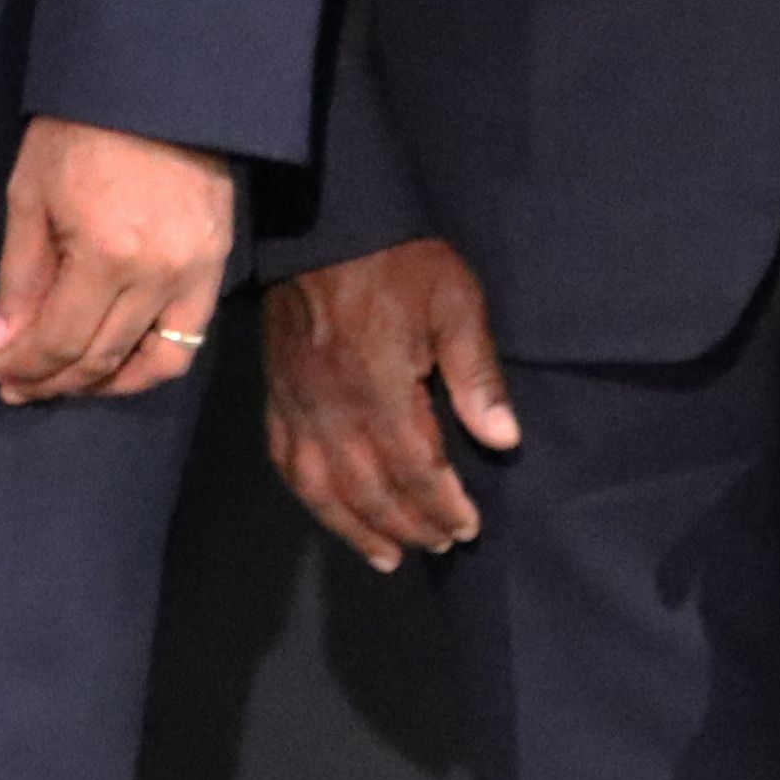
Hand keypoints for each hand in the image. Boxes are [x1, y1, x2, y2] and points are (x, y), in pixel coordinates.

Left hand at [0, 119, 234, 404]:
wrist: (157, 89)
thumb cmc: (79, 131)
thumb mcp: (31, 194)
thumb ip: (19, 276)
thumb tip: (0, 342)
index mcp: (106, 255)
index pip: (60, 339)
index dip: (25, 366)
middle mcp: (157, 277)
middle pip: (101, 356)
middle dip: (52, 380)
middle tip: (18, 386)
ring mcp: (195, 275)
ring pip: (152, 362)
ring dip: (104, 384)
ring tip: (66, 384)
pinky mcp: (218, 266)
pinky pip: (189, 339)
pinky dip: (153, 364)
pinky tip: (120, 367)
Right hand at [263, 241, 520, 567]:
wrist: (324, 222)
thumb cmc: (400, 262)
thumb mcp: (455, 302)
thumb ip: (477, 374)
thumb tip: (503, 440)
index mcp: (380, 386)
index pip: (415, 468)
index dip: (443, 505)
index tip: (468, 527)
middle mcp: (333, 406)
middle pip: (369, 488)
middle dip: (408, 526)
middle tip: (440, 546)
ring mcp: (297, 402)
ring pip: (319, 486)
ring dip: (354, 527)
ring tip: (386, 557)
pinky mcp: (276, 392)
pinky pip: (284, 459)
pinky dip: (307, 495)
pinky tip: (328, 510)